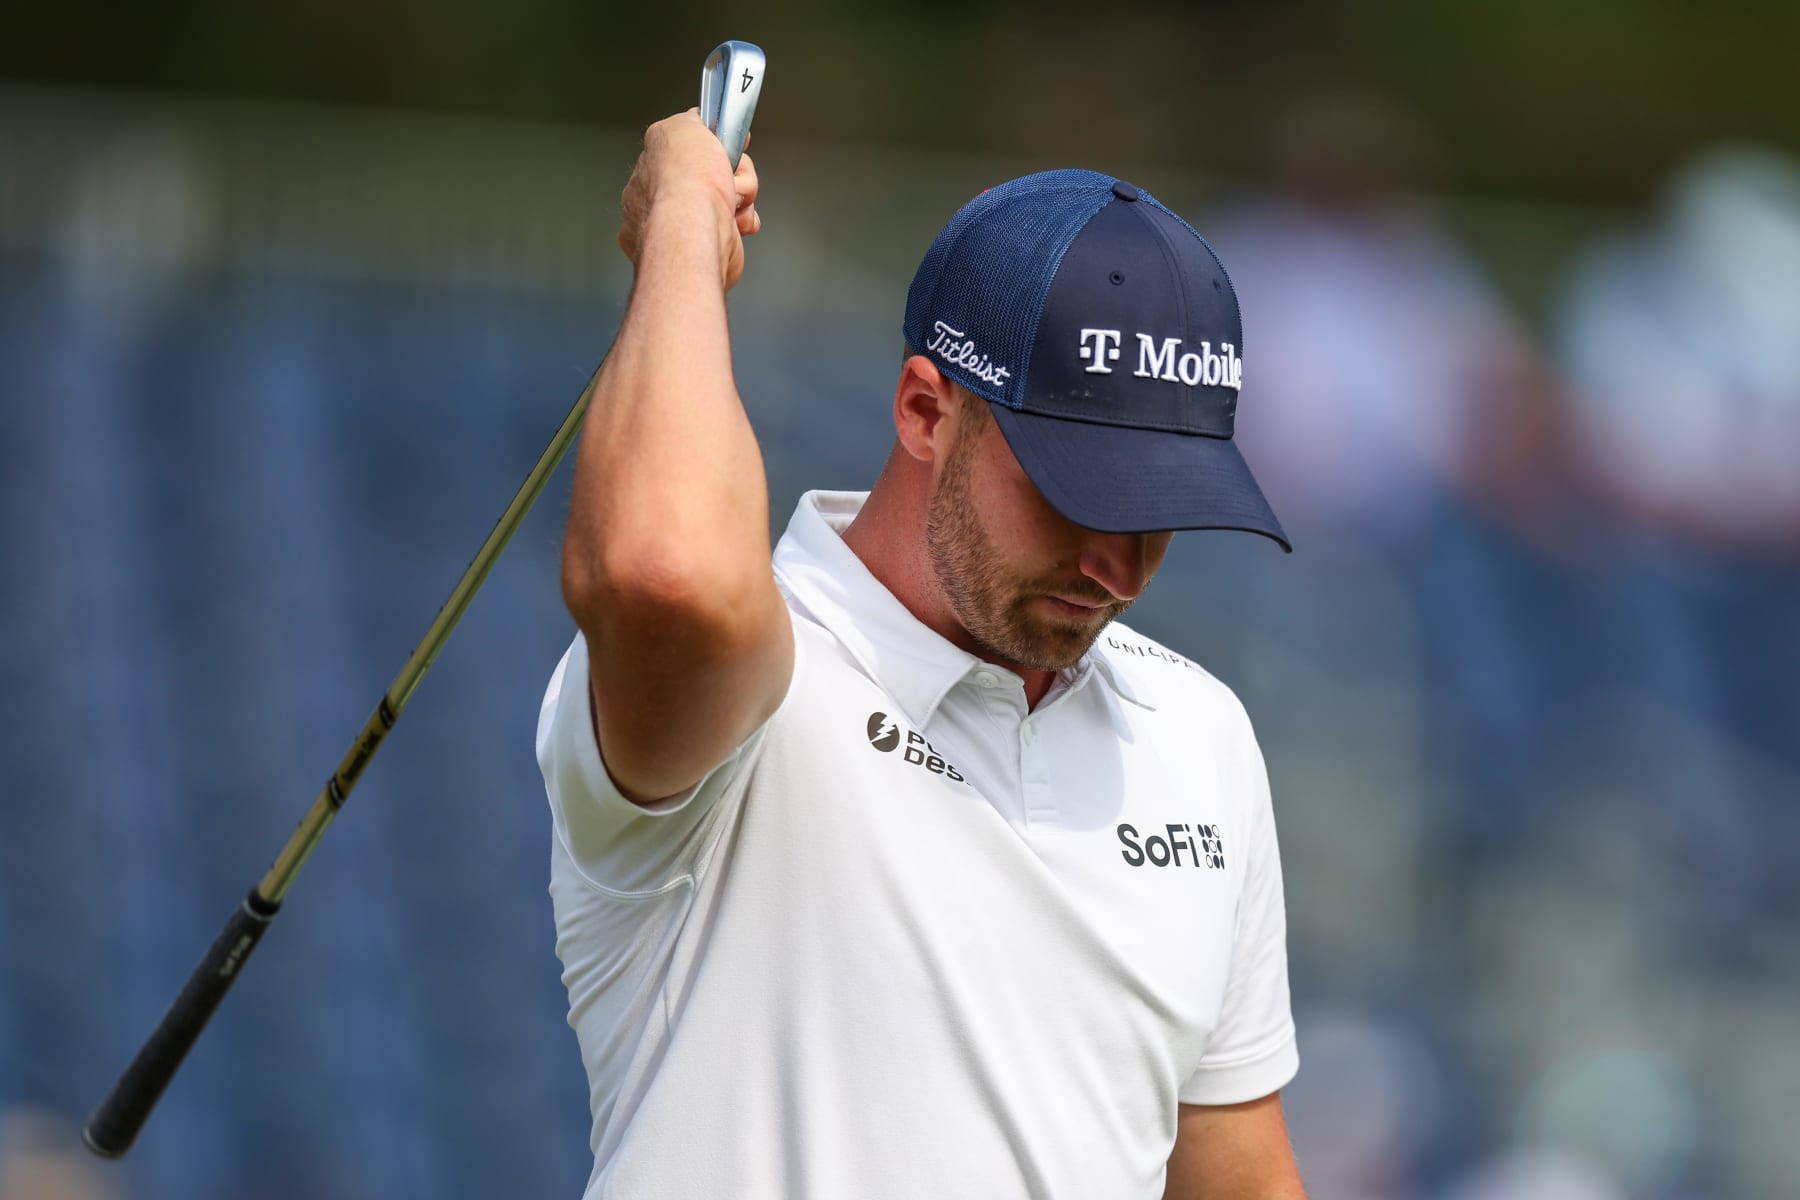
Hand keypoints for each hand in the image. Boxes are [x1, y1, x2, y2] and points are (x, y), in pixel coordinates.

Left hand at [618, 109, 761, 289]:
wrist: (697, 233)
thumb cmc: (685, 185)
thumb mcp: (683, 126)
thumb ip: (690, 120)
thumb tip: (698, 121)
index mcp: (650, 173)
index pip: (684, 151)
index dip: (710, 144)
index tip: (723, 143)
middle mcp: (663, 203)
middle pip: (712, 173)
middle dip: (731, 170)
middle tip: (728, 173)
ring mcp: (686, 227)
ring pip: (730, 198)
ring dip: (742, 194)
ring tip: (732, 199)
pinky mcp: (710, 246)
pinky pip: (737, 225)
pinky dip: (744, 220)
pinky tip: (735, 220)